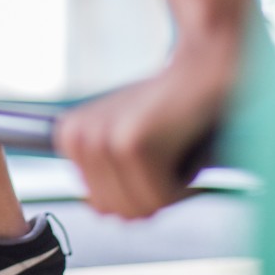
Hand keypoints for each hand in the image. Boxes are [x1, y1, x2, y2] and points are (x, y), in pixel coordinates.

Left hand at [54, 30, 240, 218]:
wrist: (205, 65)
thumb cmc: (171, 105)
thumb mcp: (125, 137)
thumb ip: (106, 176)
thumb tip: (96, 209)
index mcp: (70, 136)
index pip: (99, 204)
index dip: (137, 190)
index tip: (156, 158)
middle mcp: (78, 139)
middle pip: (115, 210)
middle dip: (153, 195)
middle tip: (172, 157)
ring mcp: (103, 142)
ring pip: (139, 208)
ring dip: (171, 189)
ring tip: (179, 149)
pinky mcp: (132, 145)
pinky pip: (159, 198)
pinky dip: (184, 186)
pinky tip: (187, 149)